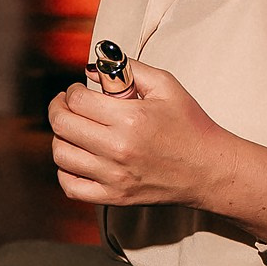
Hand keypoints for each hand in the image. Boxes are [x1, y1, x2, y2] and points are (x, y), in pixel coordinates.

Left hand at [47, 59, 266, 239]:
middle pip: (62, 125)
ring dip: (60, 137)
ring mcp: (114, 177)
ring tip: (72, 129)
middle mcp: (118, 149)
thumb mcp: (166, 85)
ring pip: (61, 154)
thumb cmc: (190, 125)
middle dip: (58, 108)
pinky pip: (71, 187)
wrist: (208, 169)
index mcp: (130, 118)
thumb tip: (94, 68)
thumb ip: (129, 70)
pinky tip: (75, 158)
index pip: (77, 101)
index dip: (71, 91)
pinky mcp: (115, 197)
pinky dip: (64, 171)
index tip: (77, 90)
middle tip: (66, 104)